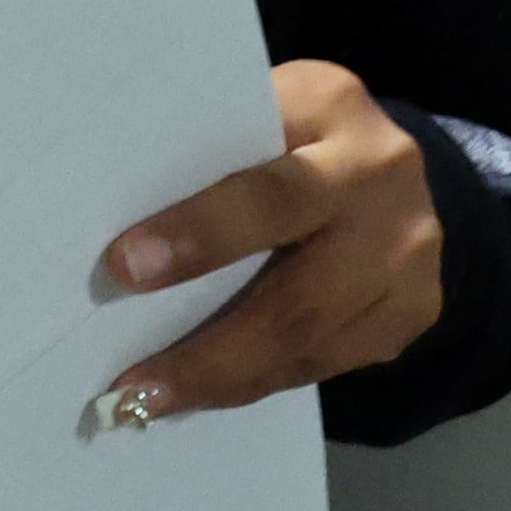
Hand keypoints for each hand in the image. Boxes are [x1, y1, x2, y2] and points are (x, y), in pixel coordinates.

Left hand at [96, 60, 440, 418]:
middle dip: (208, 348)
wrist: (390, 162)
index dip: (199, 234)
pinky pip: (325, 362)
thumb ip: (205, 151)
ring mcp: (410, 263)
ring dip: (222, 381)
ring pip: (310, 342)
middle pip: (298, 295)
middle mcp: (385, 192)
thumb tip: (101, 218)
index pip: (269, 192)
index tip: (123, 268)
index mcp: (336, 117)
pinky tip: (200, 396)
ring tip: (147, 404)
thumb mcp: (255, 106)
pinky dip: (255, 383)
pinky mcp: (407, 316)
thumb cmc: (286, 128)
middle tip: (130, 386)